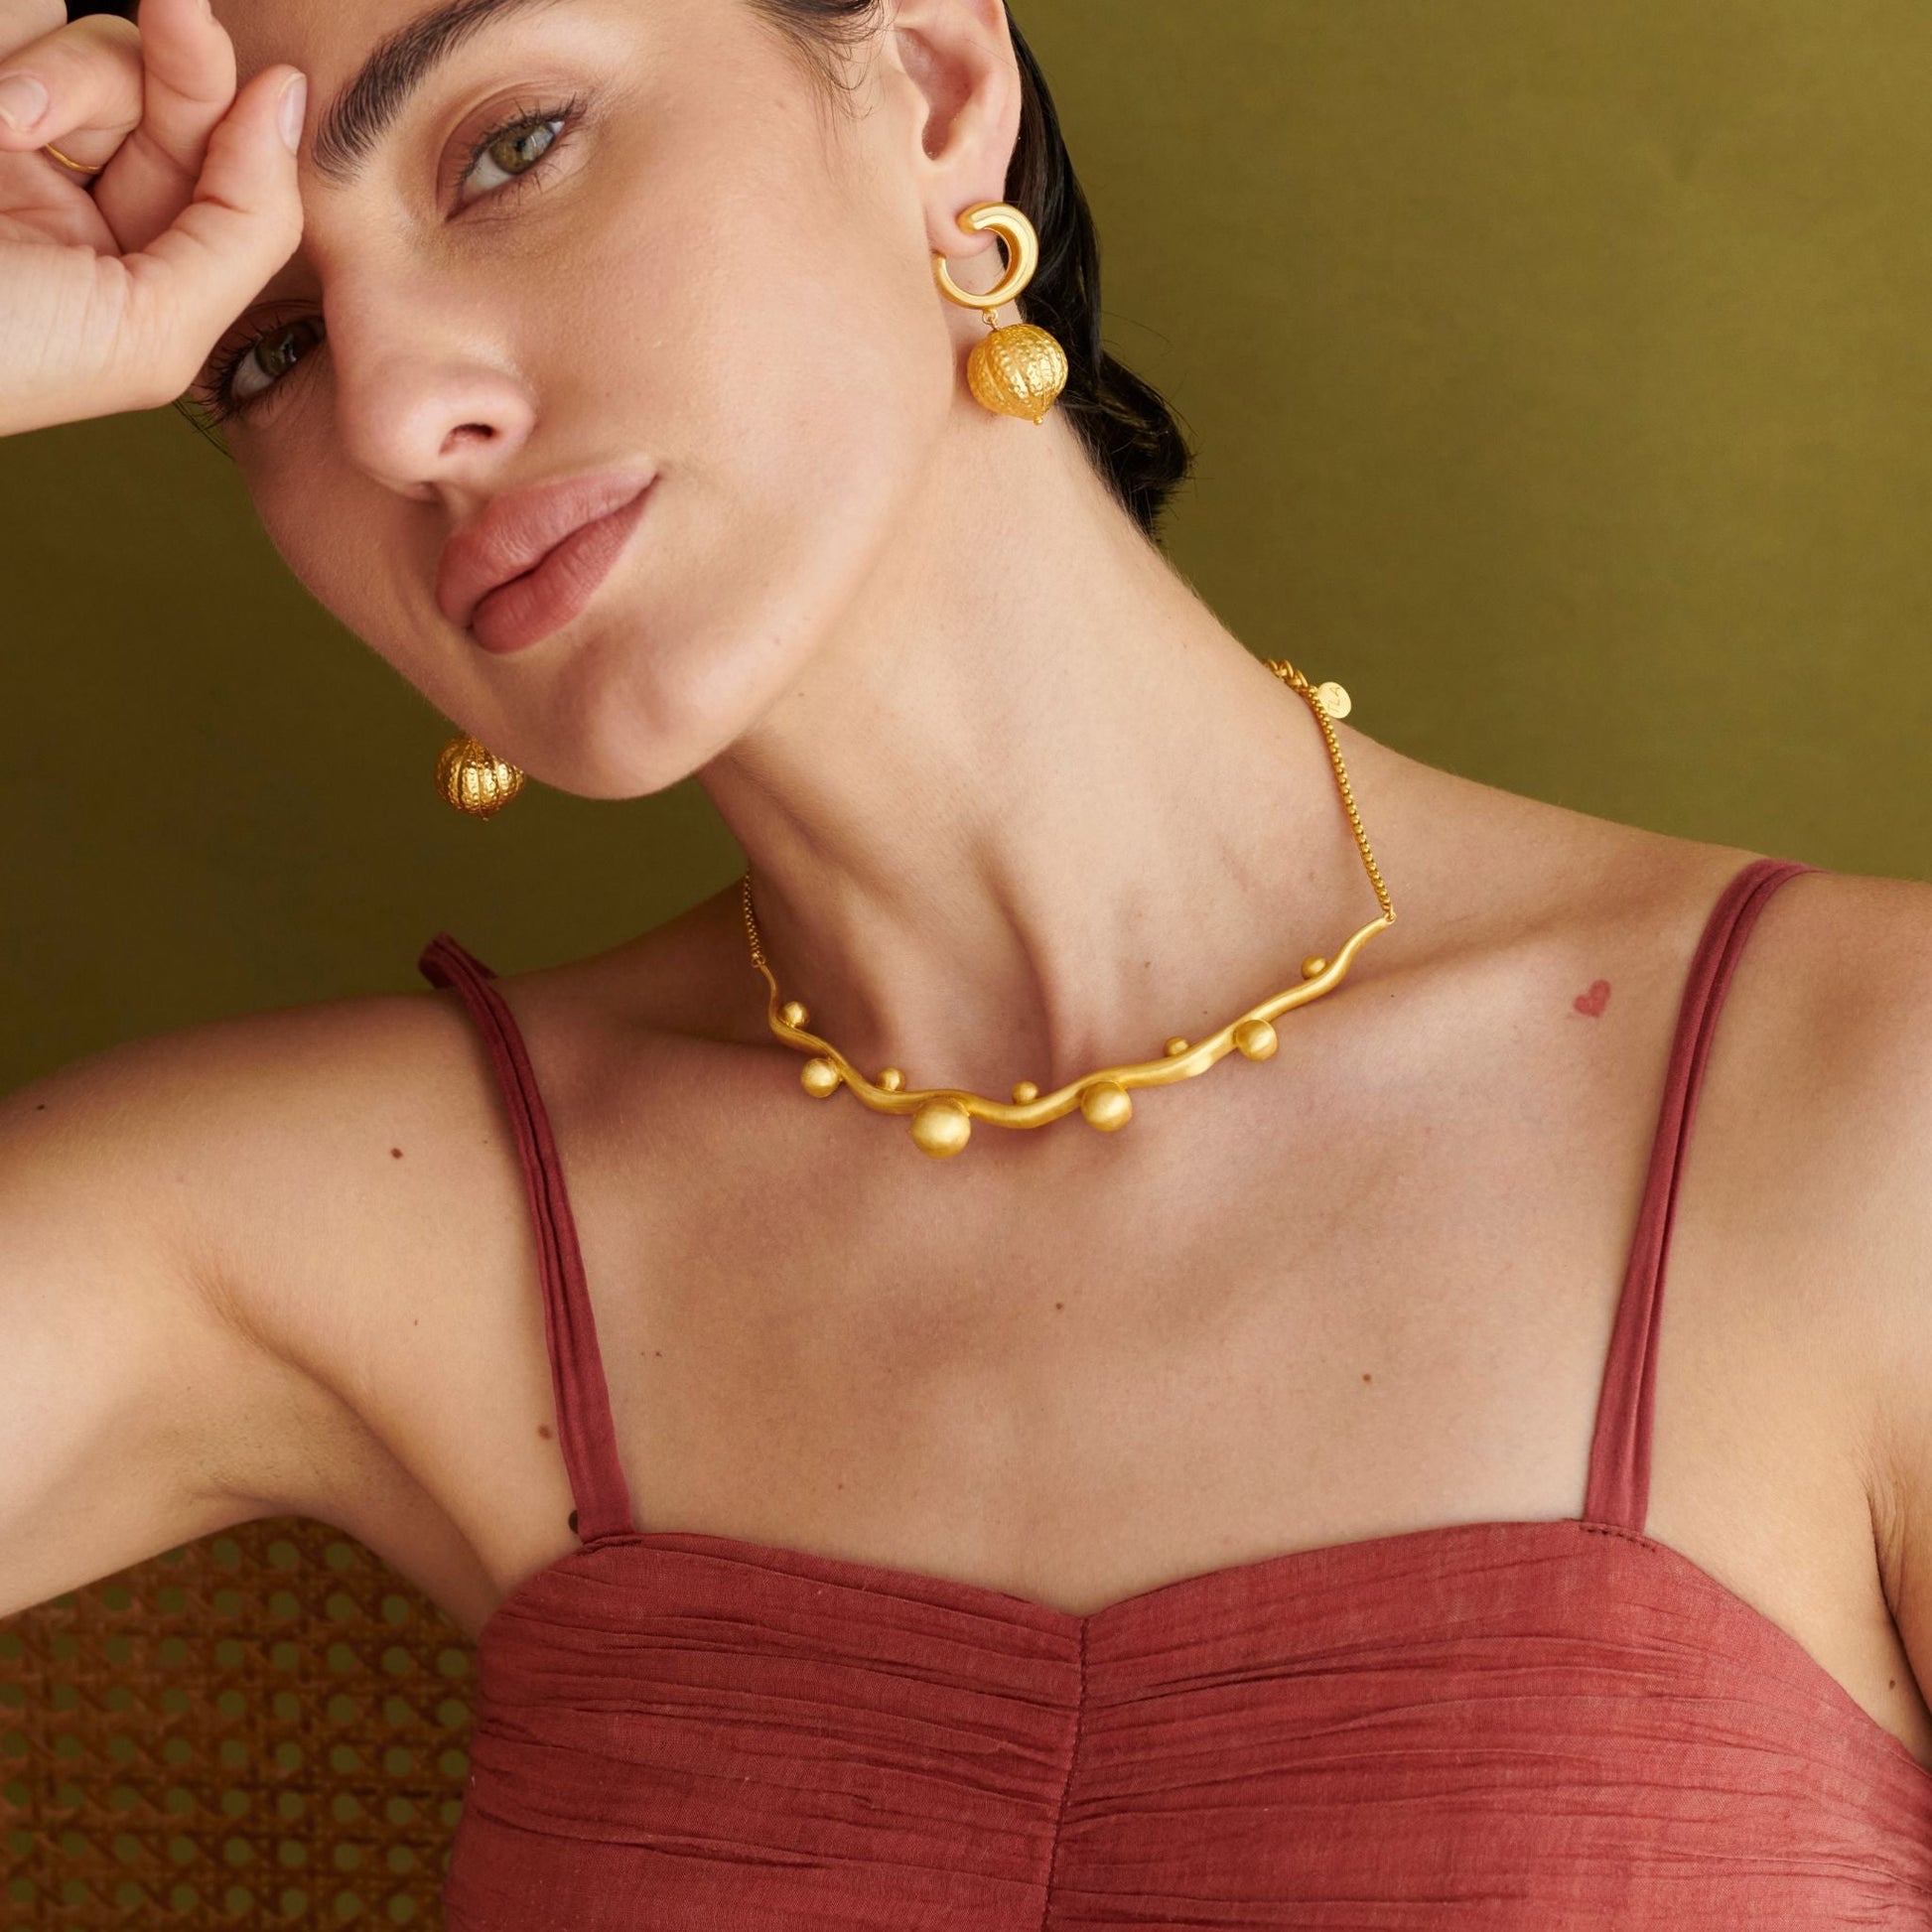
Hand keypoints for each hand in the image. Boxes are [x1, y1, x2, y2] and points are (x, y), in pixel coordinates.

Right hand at [0, 0, 304, 436]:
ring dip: (57, 68)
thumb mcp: (152, 329)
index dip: (238, 108)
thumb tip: (287, 96)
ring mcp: (7, 139)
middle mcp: (75, 198)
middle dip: (169, 60)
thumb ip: (245, 227)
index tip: (256, 70)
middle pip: (158, 88)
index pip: (219, 166)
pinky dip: (10, 42)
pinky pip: (16, 19)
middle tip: (173, 5)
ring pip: (81, 43)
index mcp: (136, 268)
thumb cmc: (5, 355)